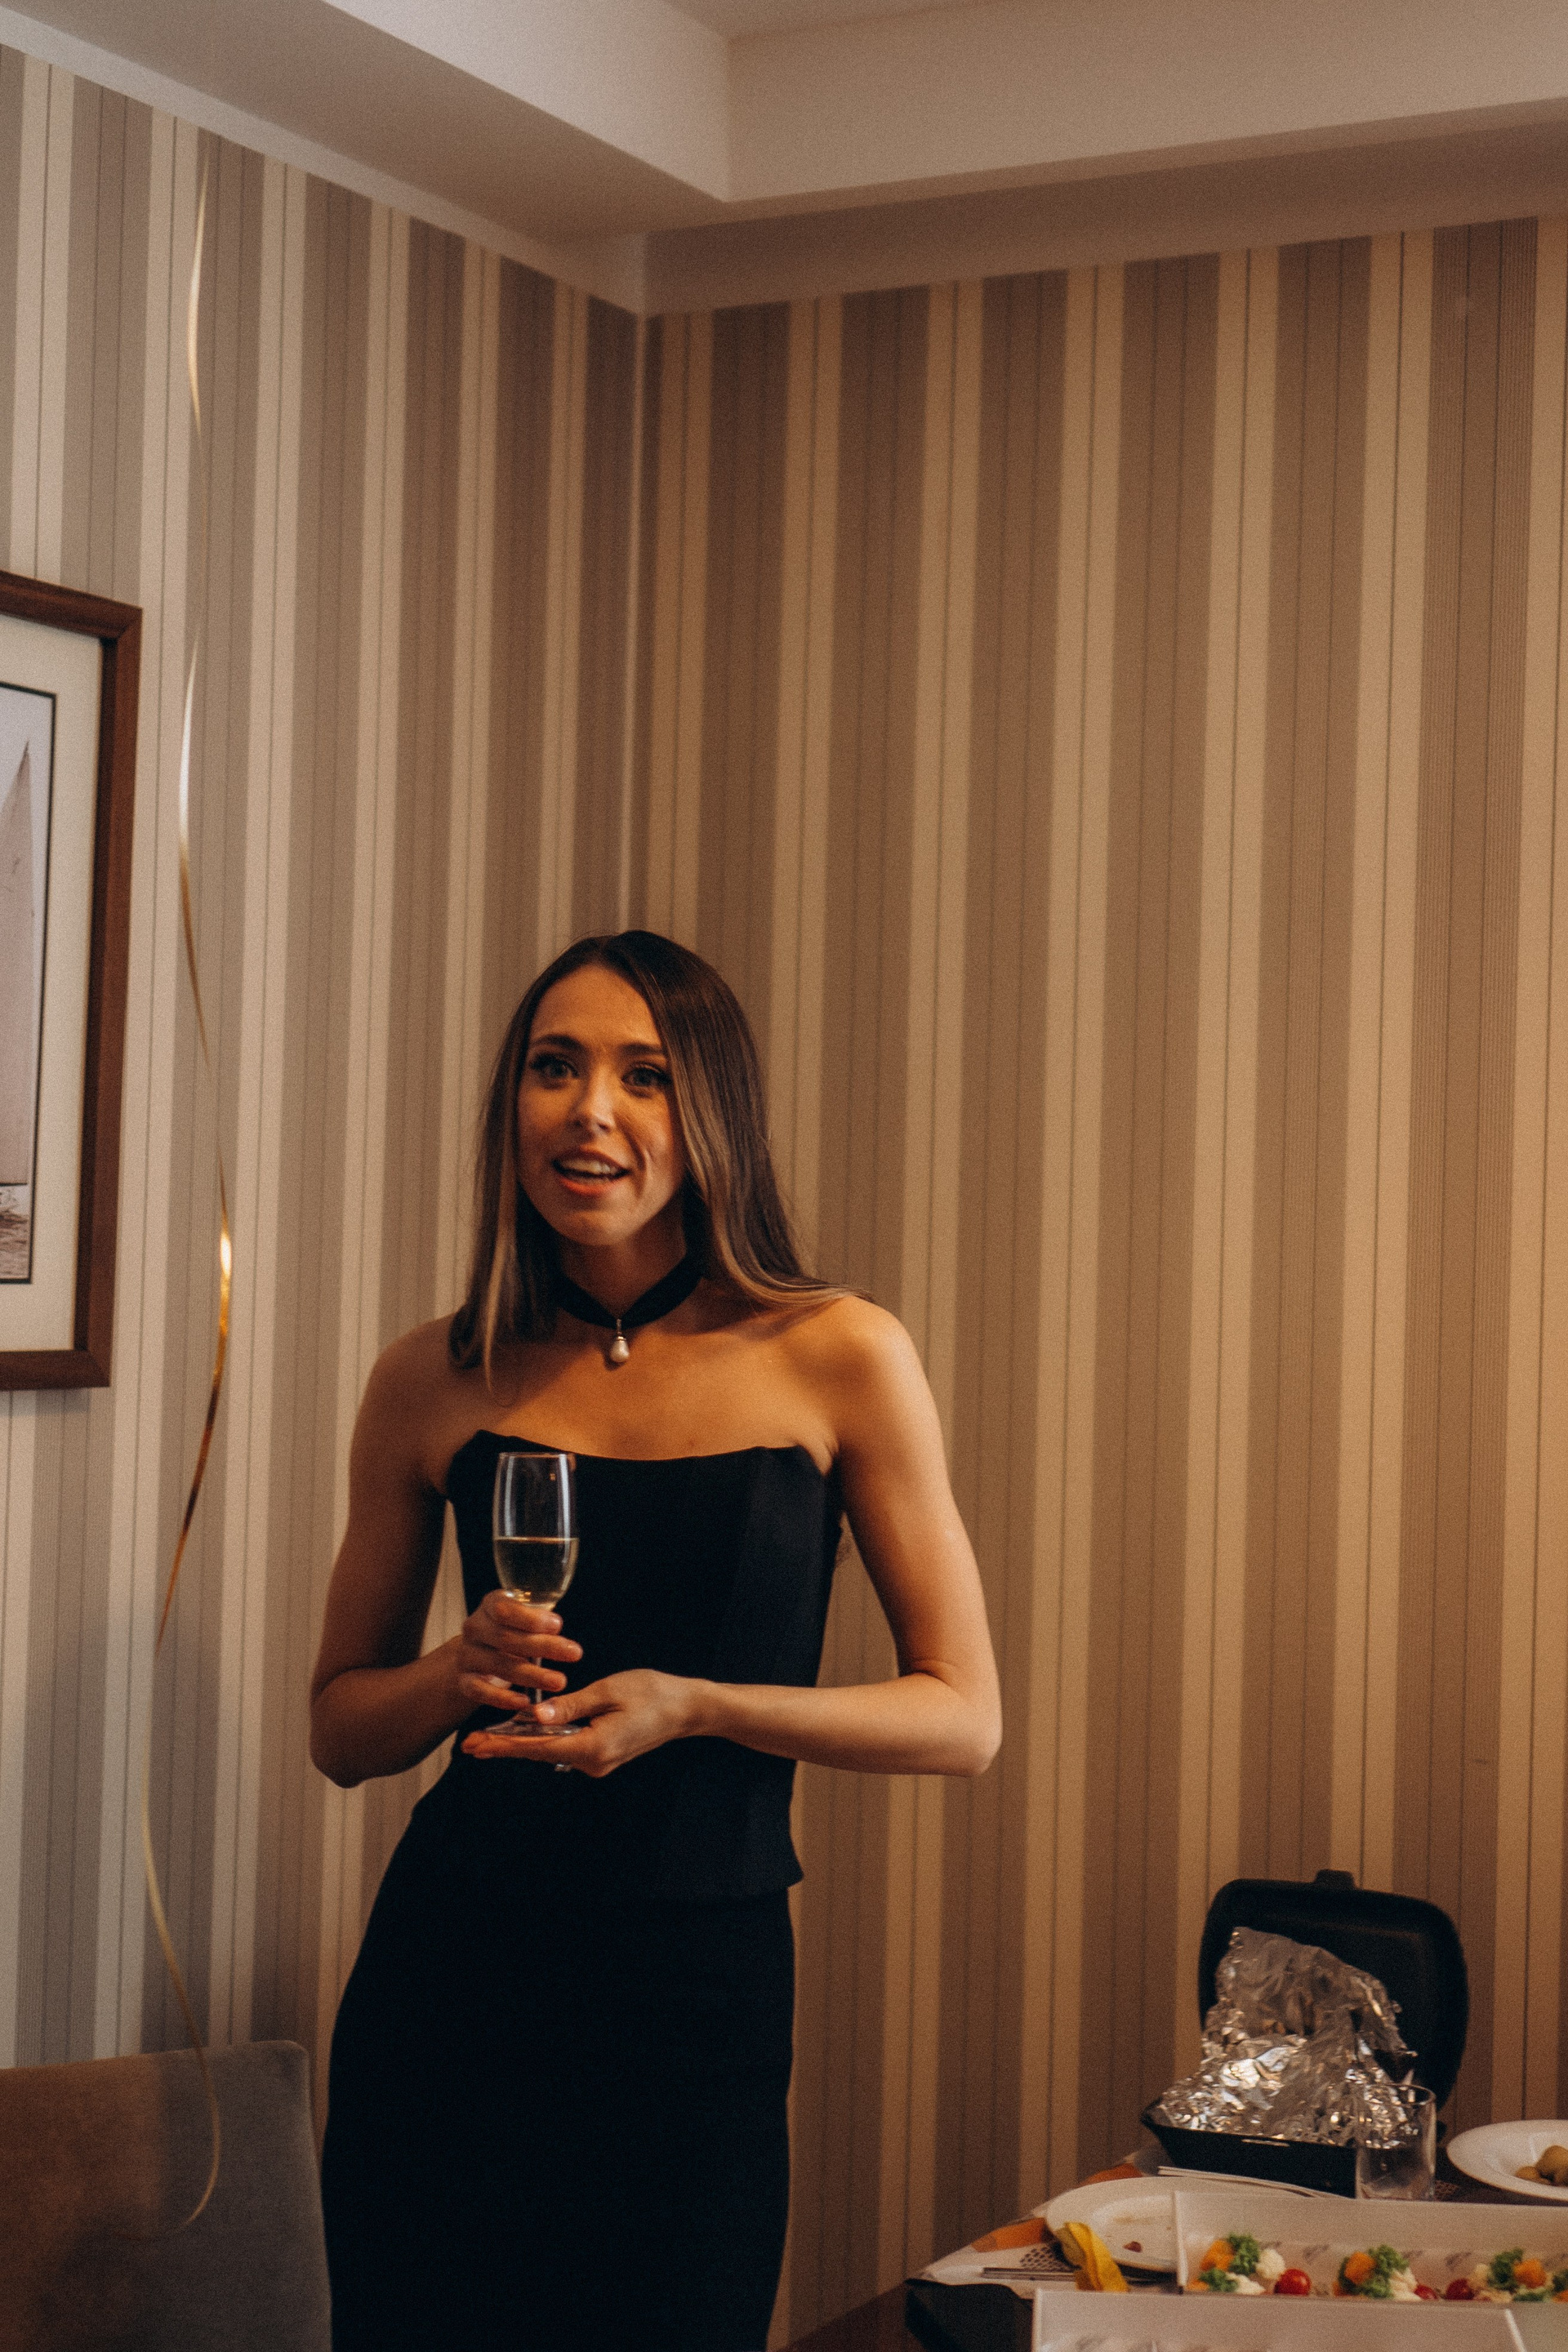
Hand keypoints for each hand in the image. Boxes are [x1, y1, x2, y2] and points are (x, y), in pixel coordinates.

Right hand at [454, 1590, 581, 1716]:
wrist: (476, 1653)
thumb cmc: (509, 1631)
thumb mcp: (522, 1618)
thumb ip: (537, 1620)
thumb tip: (555, 1626)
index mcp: (489, 1605)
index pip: (504, 1609)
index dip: (531, 1618)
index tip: (558, 1625)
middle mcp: (474, 1628)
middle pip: (507, 1638)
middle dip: (543, 1646)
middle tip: (574, 1653)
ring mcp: (467, 1655)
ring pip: (499, 1665)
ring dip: (532, 1674)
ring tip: (560, 1681)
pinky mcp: (464, 1681)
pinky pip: (480, 1692)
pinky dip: (503, 1698)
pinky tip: (525, 1702)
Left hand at [461, 1668, 697, 1773]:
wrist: (686, 1708)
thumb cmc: (652, 1693)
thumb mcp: (608, 1691)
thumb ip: (570, 1706)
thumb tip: (534, 1718)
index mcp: (594, 1748)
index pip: (538, 1747)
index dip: (504, 1745)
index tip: (475, 1745)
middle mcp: (592, 1763)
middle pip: (539, 1753)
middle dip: (503, 1747)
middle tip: (468, 1746)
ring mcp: (597, 1763)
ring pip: (550, 1751)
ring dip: (520, 1743)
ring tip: (486, 1739)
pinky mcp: (600, 1755)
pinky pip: (565, 1747)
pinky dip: (542, 1740)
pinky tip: (522, 1733)